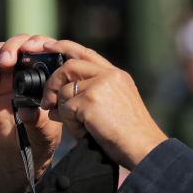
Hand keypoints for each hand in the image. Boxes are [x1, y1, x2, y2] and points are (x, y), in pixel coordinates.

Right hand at [0, 34, 62, 192]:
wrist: (23, 150)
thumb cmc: (42, 135)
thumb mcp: (45, 131)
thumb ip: (37, 121)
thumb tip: (26, 111)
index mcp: (47, 72)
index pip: (42, 47)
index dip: (35, 42)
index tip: (30, 48)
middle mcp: (27, 69)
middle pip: (16, 45)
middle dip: (9, 49)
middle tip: (6, 63)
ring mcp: (8, 76)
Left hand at [40, 40, 167, 169]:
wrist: (144, 147)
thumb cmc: (132, 135)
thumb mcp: (117, 107)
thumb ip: (91, 96)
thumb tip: (57, 102)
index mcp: (117, 75)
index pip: (86, 53)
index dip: (64, 47)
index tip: (48, 46)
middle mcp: (109, 75)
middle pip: (69, 67)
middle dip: (53, 84)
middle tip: (48, 102)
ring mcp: (100, 86)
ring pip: (65, 92)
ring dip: (66, 113)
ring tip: (82, 128)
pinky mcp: (90, 101)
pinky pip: (66, 110)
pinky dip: (71, 125)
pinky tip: (86, 132)